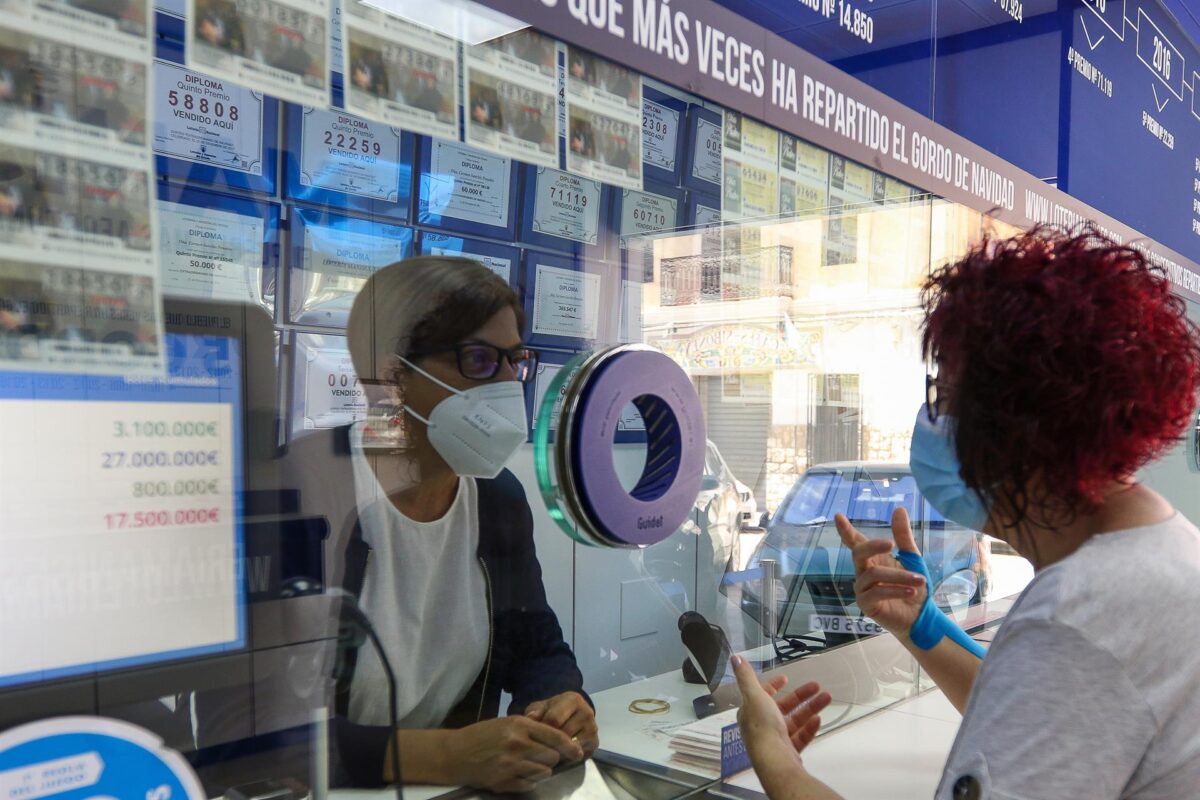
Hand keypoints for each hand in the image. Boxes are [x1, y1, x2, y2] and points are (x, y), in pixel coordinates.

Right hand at [446, 715, 583, 793]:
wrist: (455, 753)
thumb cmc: (482, 735)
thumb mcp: (506, 723)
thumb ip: (531, 729)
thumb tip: (557, 738)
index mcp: (519, 726)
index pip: (555, 736)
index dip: (570, 745)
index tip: (578, 751)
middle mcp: (517, 745)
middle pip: (552, 757)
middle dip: (552, 758)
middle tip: (543, 757)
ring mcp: (510, 765)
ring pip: (544, 772)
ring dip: (541, 770)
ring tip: (529, 765)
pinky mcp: (504, 782)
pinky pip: (530, 784)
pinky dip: (528, 781)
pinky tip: (518, 774)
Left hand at [525, 691, 599, 757]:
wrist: (571, 718)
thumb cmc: (552, 712)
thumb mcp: (541, 707)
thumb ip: (535, 711)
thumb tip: (531, 718)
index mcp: (573, 699)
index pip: (554, 719)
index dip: (541, 728)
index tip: (534, 732)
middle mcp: (587, 712)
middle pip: (563, 734)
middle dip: (549, 741)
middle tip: (540, 744)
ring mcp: (593, 728)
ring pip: (570, 747)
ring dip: (558, 750)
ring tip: (549, 748)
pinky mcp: (595, 743)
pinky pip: (576, 755)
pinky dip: (566, 757)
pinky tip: (559, 753)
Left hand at [732, 655, 830, 782]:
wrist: (774, 761)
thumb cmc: (762, 726)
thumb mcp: (754, 696)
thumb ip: (746, 676)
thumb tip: (735, 657)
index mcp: (751, 712)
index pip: (762, 695)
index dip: (773, 685)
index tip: (786, 678)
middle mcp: (762, 726)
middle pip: (783, 707)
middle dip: (801, 695)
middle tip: (817, 686)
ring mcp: (776, 740)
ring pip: (795, 721)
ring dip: (811, 708)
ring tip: (827, 698)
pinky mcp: (788, 752)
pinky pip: (800, 737)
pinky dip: (809, 728)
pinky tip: (819, 720)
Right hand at [834, 508, 926, 639]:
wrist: (921, 616)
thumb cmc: (914, 586)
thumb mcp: (912, 559)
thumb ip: (904, 536)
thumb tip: (899, 509)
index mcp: (873, 559)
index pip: (856, 542)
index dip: (846, 530)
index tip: (838, 516)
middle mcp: (863, 572)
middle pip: (858, 553)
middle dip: (873, 546)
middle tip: (891, 543)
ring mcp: (862, 588)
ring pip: (874, 574)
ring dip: (899, 576)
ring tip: (919, 580)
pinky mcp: (865, 604)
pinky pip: (877, 592)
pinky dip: (896, 590)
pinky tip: (911, 591)